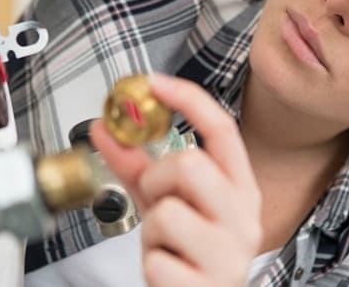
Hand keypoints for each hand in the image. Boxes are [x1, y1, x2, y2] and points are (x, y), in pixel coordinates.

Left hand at [91, 74, 261, 286]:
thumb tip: (104, 128)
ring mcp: (230, 254)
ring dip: (151, 230)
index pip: (222, 129)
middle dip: (156, 179)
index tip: (154, 83)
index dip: (187, 99)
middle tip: (158, 201)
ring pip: (167, 212)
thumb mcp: (167, 203)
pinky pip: (157, 260)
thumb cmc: (188, 253)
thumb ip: (138, 165)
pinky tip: (169, 272)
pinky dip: (151, 266)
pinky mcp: (207, 286)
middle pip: (190, 163)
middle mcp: (244, 217)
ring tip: (164, 245)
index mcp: (240, 188)